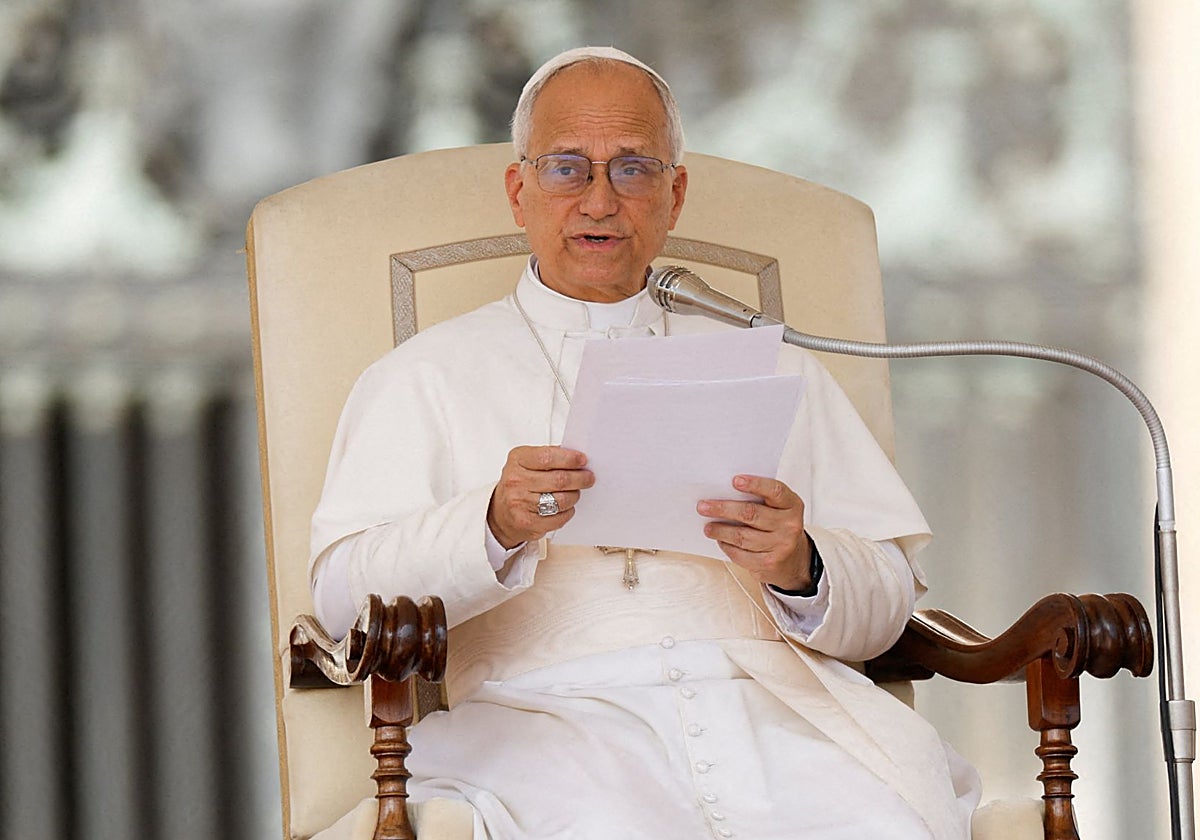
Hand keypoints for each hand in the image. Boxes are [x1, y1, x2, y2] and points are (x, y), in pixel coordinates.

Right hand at [487, 445, 593, 548]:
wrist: (500, 513)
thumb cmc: (519, 484)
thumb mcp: (526, 462)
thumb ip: (548, 457)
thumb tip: (576, 458)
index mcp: (517, 460)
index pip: (547, 457)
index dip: (569, 458)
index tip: (582, 460)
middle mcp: (516, 481)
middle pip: (559, 479)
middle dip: (580, 478)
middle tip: (588, 478)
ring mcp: (520, 503)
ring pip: (562, 500)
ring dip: (574, 496)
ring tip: (575, 493)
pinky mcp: (528, 522)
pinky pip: (559, 517)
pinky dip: (567, 512)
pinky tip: (565, 507)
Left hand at [697, 475, 813, 590]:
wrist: (793, 559)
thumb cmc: (777, 526)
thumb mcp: (777, 508)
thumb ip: (759, 498)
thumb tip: (723, 491)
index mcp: (792, 505)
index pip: (775, 490)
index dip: (755, 484)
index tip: (734, 480)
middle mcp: (790, 525)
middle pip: (752, 514)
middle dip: (724, 509)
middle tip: (703, 506)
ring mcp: (781, 546)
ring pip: (743, 536)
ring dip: (721, 531)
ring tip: (708, 527)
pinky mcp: (769, 564)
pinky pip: (741, 555)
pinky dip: (727, 546)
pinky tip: (720, 540)